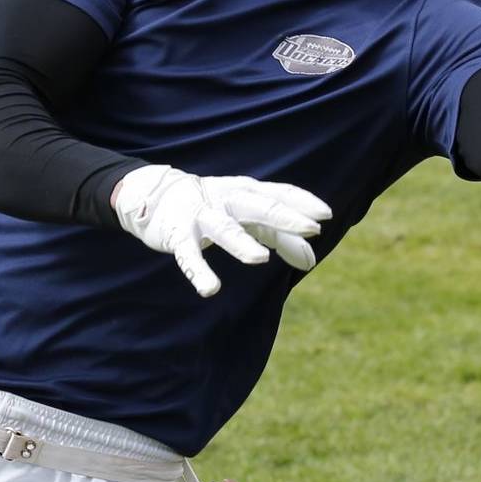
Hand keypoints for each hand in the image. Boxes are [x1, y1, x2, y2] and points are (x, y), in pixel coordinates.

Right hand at [111, 162, 330, 298]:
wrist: (155, 196)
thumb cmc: (214, 207)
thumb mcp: (248, 219)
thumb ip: (280, 237)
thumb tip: (311, 260)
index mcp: (246, 192)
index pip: (278, 193)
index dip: (302, 202)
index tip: (325, 214)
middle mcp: (226, 199)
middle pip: (258, 205)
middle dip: (285, 216)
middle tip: (312, 227)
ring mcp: (201, 216)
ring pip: (224, 229)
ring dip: (241, 243)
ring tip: (260, 259)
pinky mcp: (178, 235)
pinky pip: (188, 255)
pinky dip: (198, 271)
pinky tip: (210, 289)